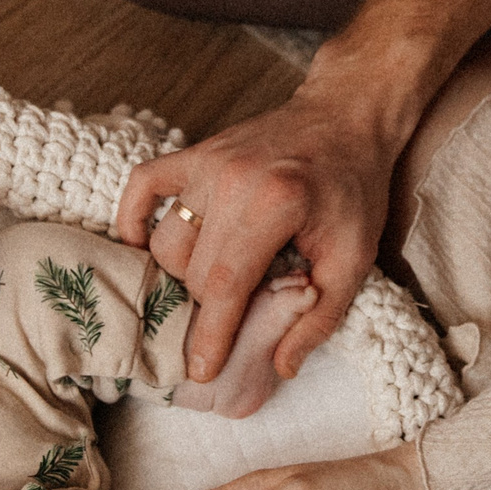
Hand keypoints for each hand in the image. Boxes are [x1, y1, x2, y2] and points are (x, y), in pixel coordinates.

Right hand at [115, 84, 405, 382]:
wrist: (345, 119)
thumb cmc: (353, 189)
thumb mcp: (355, 257)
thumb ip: (320, 315)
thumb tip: (282, 365)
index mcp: (275, 205)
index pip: (226, 284)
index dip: (211, 333)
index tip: (201, 370)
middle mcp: (232, 180)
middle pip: (191, 268)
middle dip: (204, 307)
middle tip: (226, 321)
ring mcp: (207, 161)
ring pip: (166, 239)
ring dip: (180, 272)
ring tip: (210, 285)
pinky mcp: (194, 152)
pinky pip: (142, 186)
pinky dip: (135, 220)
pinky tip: (145, 247)